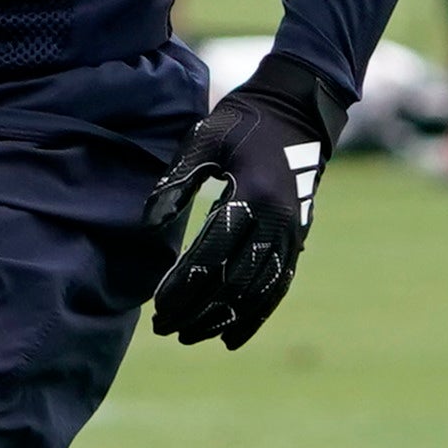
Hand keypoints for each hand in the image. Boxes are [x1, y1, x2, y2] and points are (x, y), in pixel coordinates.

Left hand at [145, 53, 347, 349]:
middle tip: (163, 329)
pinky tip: (233, 337)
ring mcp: (291, 234)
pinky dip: (256, 316)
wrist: (298, 110)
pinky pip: (277, 287)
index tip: (157, 307)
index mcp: (252, 197)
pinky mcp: (297, 240)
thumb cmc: (244, 120)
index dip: (183, 288)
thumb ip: (178, 180)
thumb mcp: (206, 139)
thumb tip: (149, 223)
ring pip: (257, 294)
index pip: (211, 258)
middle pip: (233, 285)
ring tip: (191, 336)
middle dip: (197, 312)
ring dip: (223, 320)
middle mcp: (276, 223)